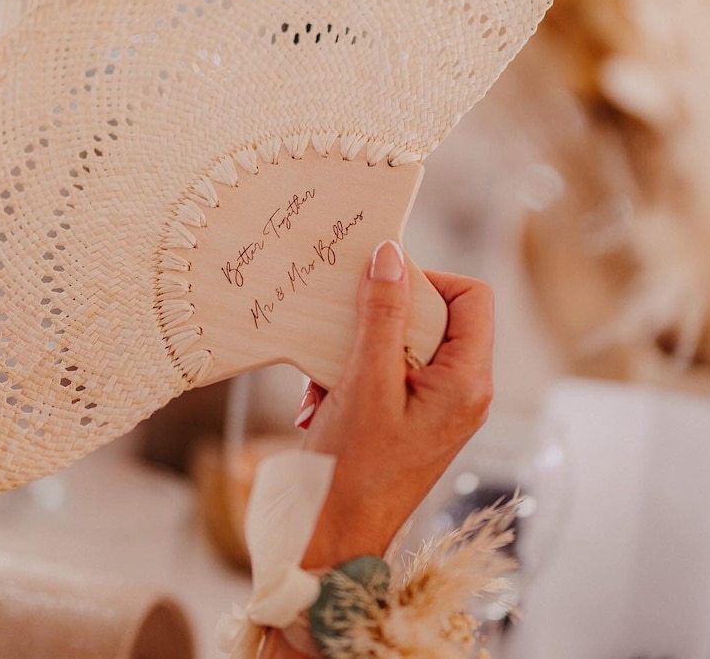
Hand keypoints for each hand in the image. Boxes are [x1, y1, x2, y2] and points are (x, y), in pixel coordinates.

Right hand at [297, 240, 493, 568]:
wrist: (334, 539)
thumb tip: (390, 255)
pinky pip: (390, 370)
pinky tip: (322, 400)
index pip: (472, 296)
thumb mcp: (365, 381)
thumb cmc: (353, 468)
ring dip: (359, 348)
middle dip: (380, 319)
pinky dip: (354, 373)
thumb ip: (382, 314)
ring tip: (325, 380)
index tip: (379, 287)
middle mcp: (463, 391)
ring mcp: (440, 405)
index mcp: (468, 381)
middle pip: (436, 315)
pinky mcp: (414, 416)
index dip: (428, 280)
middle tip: (342, 332)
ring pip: (405, 341)